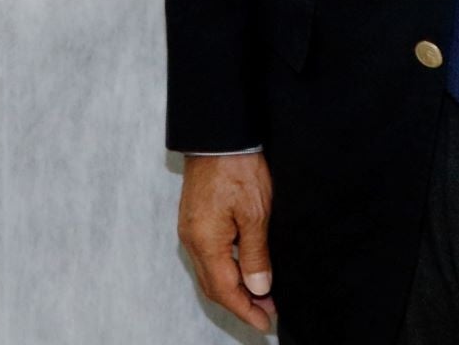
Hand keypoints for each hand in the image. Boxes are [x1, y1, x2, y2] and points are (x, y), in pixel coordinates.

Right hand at [179, 153, 275, 329]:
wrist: (217, 135)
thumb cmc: (237, 168)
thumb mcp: (256, 214)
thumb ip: (255, 255)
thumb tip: (258, 288)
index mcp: (205, 242)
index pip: (224, 290)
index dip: (245, 310)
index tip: (265, 323)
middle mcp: (192, 240)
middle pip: (213, 286)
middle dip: (240, 303)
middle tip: (268, 312)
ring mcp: (190, 230)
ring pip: (209, 273)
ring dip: (233, 288)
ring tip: (261, 293)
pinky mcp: (194, 220)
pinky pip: (207, 257)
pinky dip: (225, 270)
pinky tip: (244, 268)